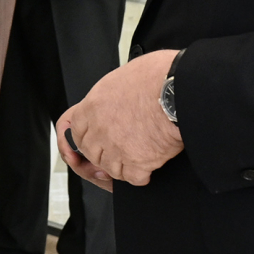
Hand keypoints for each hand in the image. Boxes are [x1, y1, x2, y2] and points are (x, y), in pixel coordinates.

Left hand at [56, 50, 182, 189]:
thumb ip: (112, 92)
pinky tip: (149, 167)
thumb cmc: (157, 77)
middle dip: (103, 153)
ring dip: (121, 165)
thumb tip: (117, 95)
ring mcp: (116, 149)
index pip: (76, 130)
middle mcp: (100, 129)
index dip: (86, 136)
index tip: (94, 139)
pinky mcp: (137, 163)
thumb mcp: (124, 75)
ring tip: (136, 157)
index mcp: (94, 106)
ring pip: (110, 168)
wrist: (177, 92)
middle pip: (91, 152)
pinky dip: (141, 175)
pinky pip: (133, 178)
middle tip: (118, 149)